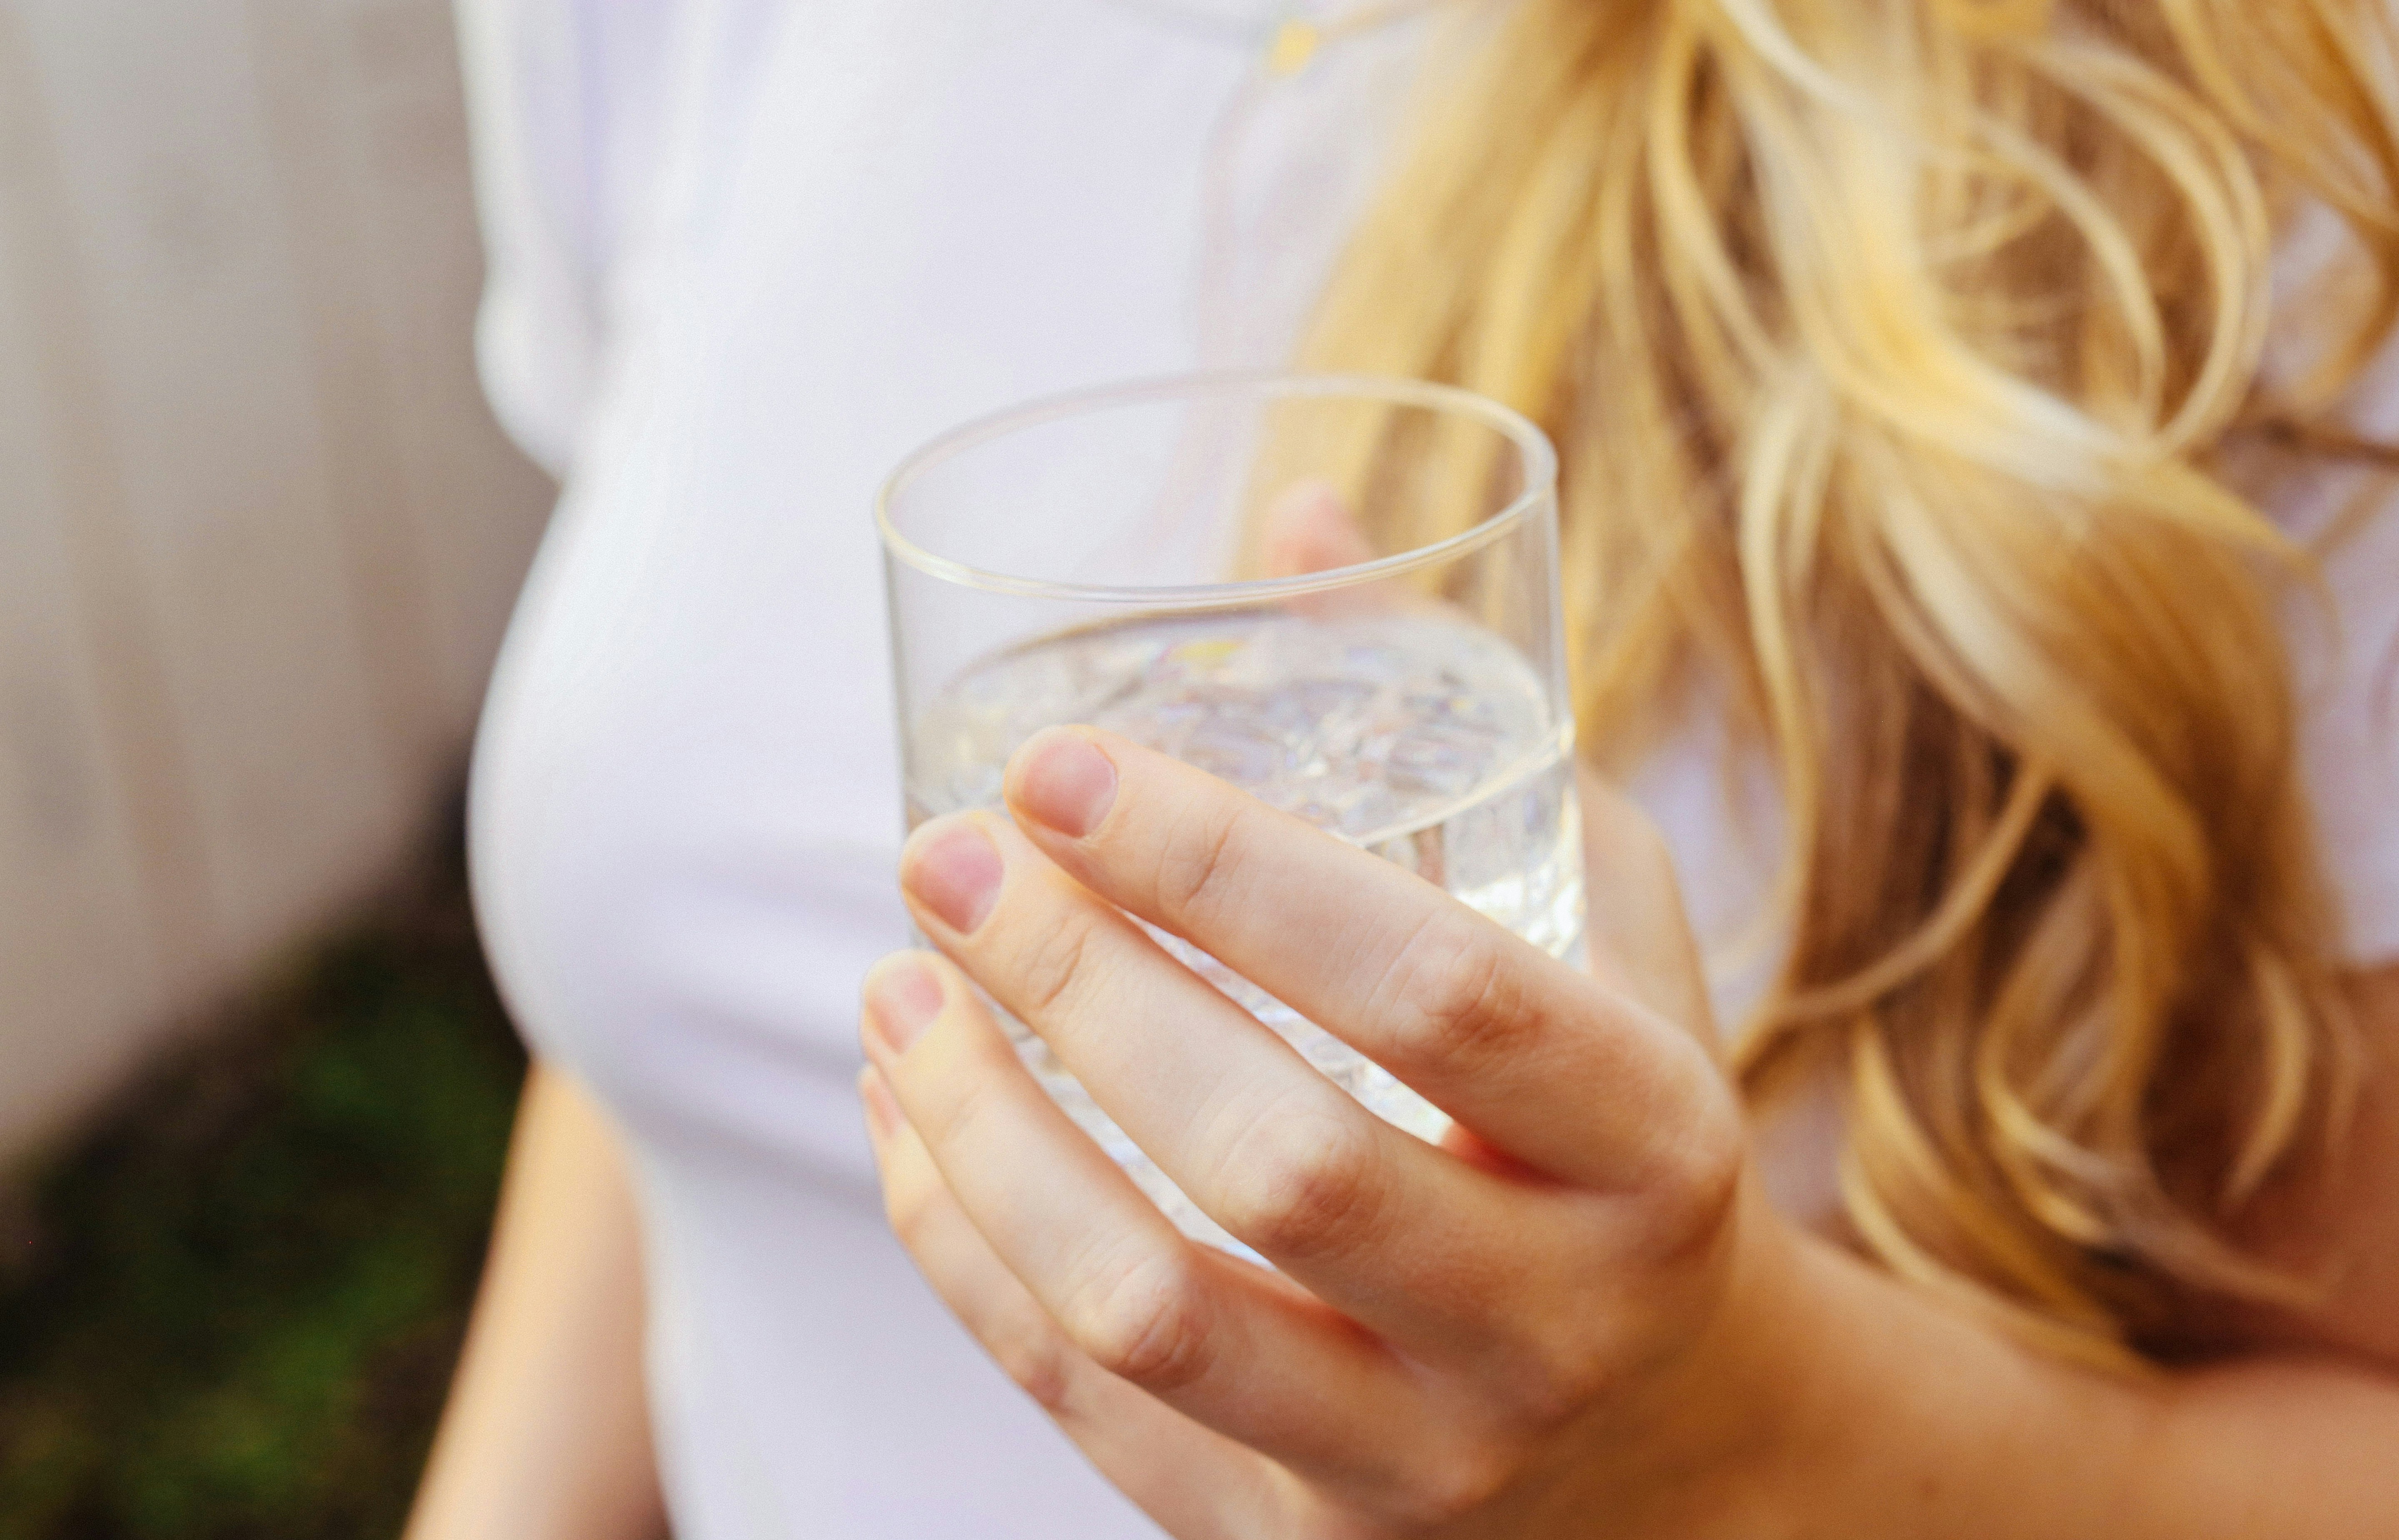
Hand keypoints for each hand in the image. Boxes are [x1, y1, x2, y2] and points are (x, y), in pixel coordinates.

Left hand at [857, 728, 1814, 1536]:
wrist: (1682, 1447)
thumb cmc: (1624, 1137)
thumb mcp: (1604, 927)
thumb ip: (1461, 727)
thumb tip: (1297, 510)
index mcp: (1654, 1150)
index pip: (1439, 995)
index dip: (1234, 870)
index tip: (1064, 762)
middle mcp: (1548, 1321)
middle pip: (1276, 1157)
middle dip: (1075, 985)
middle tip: (944, 855)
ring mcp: (1418, 1460)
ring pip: (1152, 1309)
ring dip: (981, 1136)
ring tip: (888, 987)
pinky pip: (1087, 1405)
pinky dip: (964, 1251)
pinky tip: (901, 1119)